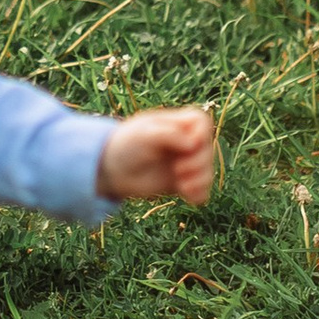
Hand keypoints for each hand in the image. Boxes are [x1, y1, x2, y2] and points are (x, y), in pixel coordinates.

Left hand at [97, 106, 217, 204]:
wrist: (110, 172)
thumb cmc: (124, 145)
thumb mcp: (144, 134)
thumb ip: (169, 134)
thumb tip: (193, 144)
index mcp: (177, 124)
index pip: (203, 122)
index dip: (202, 134)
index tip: (189, 146)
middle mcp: (184, 142)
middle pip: (208, 150)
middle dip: (198, 162)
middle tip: (178, 169)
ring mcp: (184, 163)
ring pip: (207, 171)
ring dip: (199, 180)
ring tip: (182, 185)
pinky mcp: (181, 183)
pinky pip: (202, 190)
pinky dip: (199, 194)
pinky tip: (188, 196)